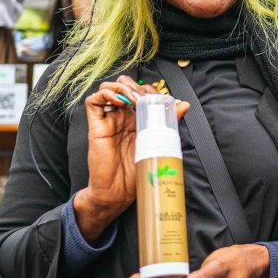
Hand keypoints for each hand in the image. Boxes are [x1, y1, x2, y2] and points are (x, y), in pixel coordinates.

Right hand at [75, 75, 187, 240]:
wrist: (119, 192)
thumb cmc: (138, 172)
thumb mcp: (158, 143)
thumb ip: (169, 122)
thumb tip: (184, 104)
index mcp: (139, 118)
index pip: (142, 91)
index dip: (150, 90)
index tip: (160, 100)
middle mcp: (123, 116)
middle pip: (125, 85)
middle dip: (137, 87)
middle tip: (146, 100)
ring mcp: (109, 119)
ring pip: (109, 87)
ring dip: (123, 88)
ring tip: (133, 100)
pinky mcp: (96, 125)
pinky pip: (93, 101)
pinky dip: (106, 94)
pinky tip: (118, 101)